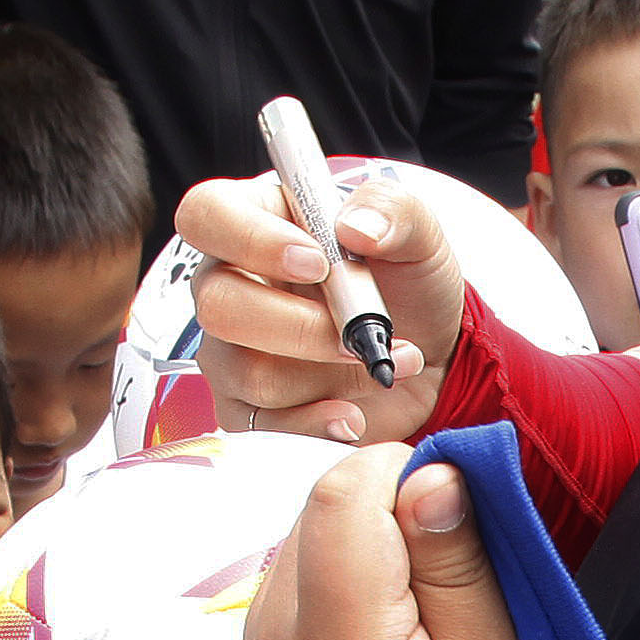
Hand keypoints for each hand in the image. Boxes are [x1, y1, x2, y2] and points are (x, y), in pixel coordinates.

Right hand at [169, 169, 471, 448]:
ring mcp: (233, 353)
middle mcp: (231, 286)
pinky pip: (262, 427)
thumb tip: (356, 227)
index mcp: (257, 223)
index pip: (207, 215)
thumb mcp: (417, 233)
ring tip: (383, 361)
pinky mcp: (251, 410)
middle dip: (300, 325)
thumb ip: (392, 211)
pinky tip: (354, 413)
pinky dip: (317, 423)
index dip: (250, 239)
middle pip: (218, 306)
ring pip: (247, 371)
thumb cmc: (407, 282)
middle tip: (358, 328)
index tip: (317, 263)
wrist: (432, 353)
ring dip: (328, 373)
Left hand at [246, 446, 542, 639]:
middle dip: (395, 508)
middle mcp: (274, 632)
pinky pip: (306, 561)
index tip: (466, 527)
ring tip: (426, 615)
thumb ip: (457, 564)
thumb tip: (432, 471)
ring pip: (313, 523)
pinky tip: (395, 626)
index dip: (411, 477)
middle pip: (323, 499)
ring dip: (377, 539)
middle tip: (454, 584)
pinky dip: (356, 567)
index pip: (343, 490)